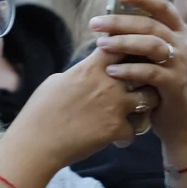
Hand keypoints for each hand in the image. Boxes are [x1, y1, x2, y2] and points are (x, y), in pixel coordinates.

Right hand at [4, 47, 156, 172]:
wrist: (36, 143)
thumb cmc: (39, 111)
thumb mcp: (56, 81)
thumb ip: (79, 73)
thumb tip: (86, 71)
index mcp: (91, 67)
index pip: (122, 44)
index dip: (130, 47)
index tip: (129, 54)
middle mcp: (108, 83)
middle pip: (145, 68)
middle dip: (146, 74)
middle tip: (140, 83)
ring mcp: (115, 106)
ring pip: (150, 98)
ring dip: (145, 105)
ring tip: (135, 112)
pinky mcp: (116, 129)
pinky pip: (134, 131)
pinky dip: (125, 137)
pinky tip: (116, 140)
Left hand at [89, 0, 186, 148]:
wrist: (179, 121)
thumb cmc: (157, 86)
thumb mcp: (150, 59)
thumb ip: (138, 40)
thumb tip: (108, 21)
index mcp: (176, 32)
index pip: (162, 5)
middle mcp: (182, 44)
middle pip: (150, 24)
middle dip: (120, 21)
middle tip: (95, 23)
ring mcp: (181, 63)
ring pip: (151, 44)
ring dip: (123, 42)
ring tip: (101, 45)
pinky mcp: (176, 84)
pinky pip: (151, 71)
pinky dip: (129, 70)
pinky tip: (111, 71)